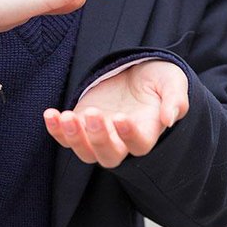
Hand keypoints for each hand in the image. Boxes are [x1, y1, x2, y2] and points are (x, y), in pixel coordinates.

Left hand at [43, 59, 189, 167]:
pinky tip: (51, 114)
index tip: (120, 117)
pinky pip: (65, 137)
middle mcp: (122, 141)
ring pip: (84, 152)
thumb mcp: (172, 81)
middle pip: (109, 156)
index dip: (129, 136)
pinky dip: (56, 130)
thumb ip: (175, 99)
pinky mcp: (80, 125)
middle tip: (93, 114)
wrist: (134, 70)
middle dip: (99, 139)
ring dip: (73, 138)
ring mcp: (98, 135)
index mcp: (147, 133)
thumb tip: (170, 119)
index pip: (139, 145)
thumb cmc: (157, 78)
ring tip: (66, 116)